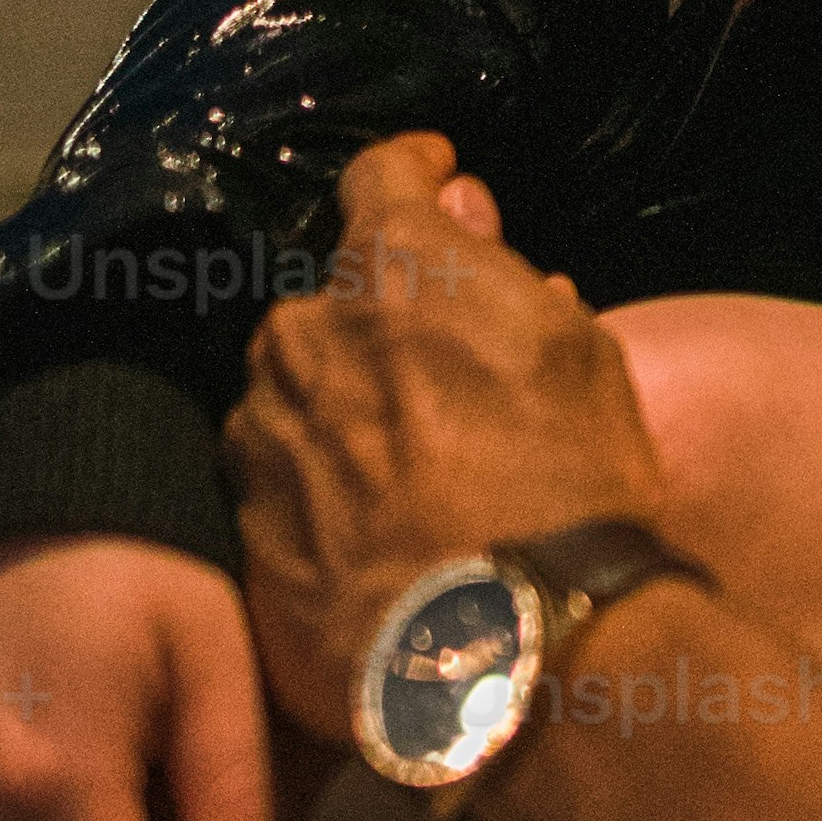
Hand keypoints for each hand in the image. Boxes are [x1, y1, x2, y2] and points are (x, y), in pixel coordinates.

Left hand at [231, 133, 663, 739]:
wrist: (506, 648)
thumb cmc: (567, 490)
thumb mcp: (577, 358)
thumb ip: (502, 276)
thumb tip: (460, 218)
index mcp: (393, 272)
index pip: (380, 178)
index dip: (414, 172)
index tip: (435, 179)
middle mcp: (303, 339)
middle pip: (328, 305)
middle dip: (376, 324)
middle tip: (440, 376)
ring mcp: (261, 441)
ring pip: (292, 400)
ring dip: (338, 415)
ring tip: (409, 478)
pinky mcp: (244, 535)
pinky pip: (277, 492)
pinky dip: (319, 500)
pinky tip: (378, 541)